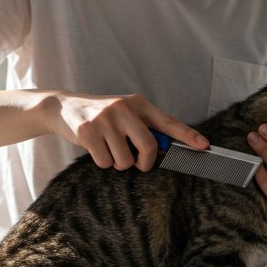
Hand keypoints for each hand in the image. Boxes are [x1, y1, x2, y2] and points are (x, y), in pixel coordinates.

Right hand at [50, 92, 208, 170]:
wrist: (62, 107)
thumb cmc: (101, 115)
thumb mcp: (125, 114)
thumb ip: (145, 128)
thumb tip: (169, 149)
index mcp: (138, 103)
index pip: (168, 121)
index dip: (187, 135)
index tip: (203, 146)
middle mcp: (124, 108)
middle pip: (149, 146)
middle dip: (145, 162)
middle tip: (138, 163)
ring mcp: (105, 119)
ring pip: (126, 160)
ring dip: (119, 163)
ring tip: (109, 148)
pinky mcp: (88, 131)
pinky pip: (105, 162)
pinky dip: (102, 162)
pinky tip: (95, 148)